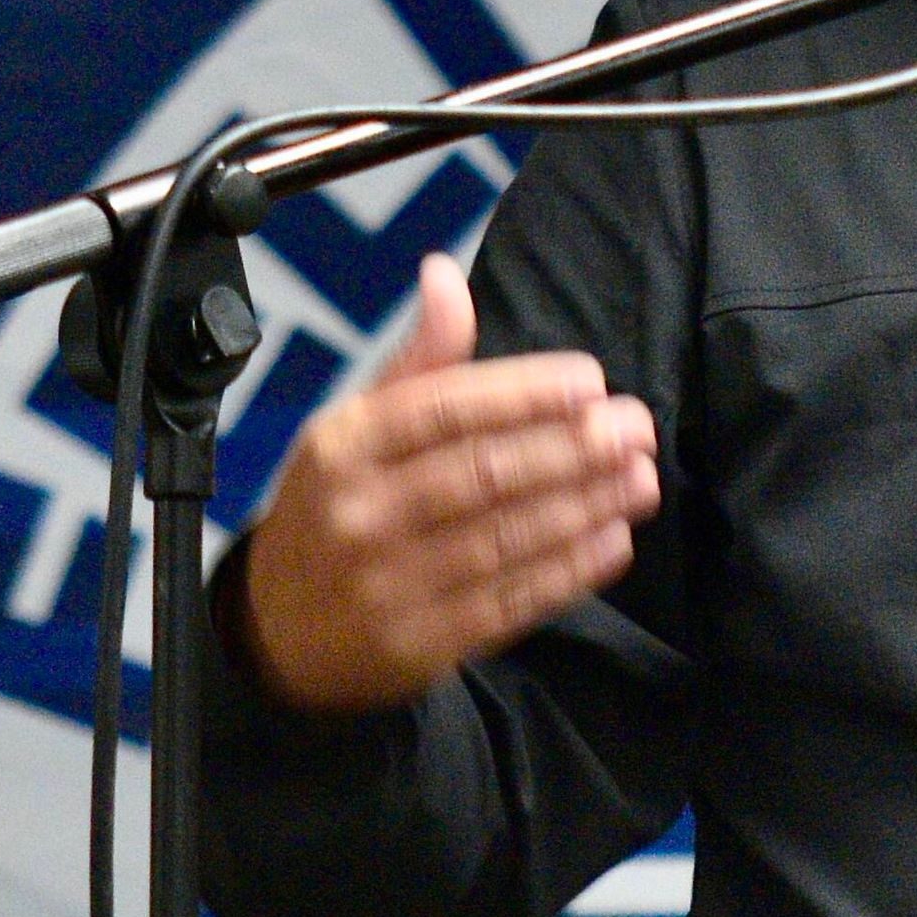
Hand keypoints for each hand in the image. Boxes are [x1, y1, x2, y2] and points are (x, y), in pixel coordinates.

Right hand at [233, 251, 660, 713]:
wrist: (275, 634)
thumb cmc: (333, 508)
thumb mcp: (353, 427)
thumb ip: (417, 361)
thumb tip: (445, 273)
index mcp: (345, 445)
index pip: (444, 409)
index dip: (523, 394)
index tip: (590, 381)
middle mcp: (361, 512)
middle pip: (482, 473)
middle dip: (571, 449)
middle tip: (635, 428)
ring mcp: (389, 583)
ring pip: (503, 537)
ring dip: (584, 506)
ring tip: (641, 478)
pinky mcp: (420, 644)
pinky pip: (508, 602)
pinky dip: (567, 571)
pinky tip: (613, 540)